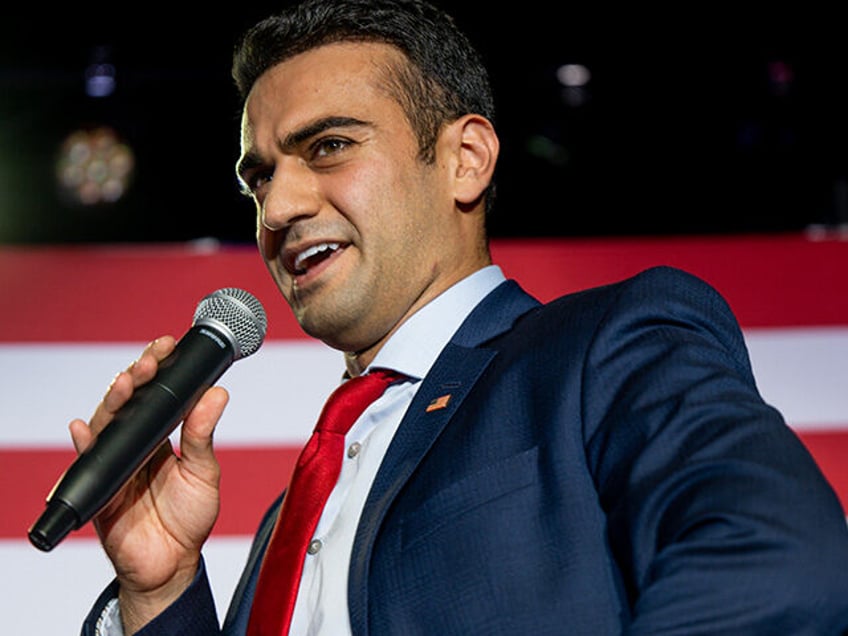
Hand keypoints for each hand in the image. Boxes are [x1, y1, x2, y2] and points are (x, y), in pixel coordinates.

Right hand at [68, 336, 228, 631]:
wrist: (171, 564)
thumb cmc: (189, 519)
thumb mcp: (204, 472)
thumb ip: (204, 435)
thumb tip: (217, 393)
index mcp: (161, 436)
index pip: (156, 394)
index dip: (159, 368)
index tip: (168, 344)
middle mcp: (136, 444)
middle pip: (130, 402)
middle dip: (138, 375)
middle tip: (151, 358)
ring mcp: (116, 462)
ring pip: (108, 423)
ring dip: (114, 401)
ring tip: (126, 382)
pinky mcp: (102, 486)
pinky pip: (88, 462)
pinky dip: (85, 444)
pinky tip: (83, 428)